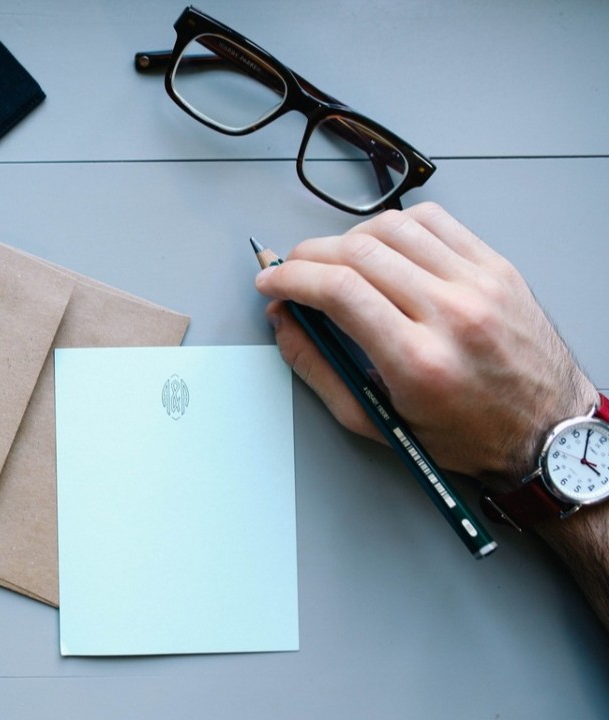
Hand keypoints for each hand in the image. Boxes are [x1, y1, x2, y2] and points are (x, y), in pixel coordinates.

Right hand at [254, 202, 597, 490]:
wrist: (546, 431)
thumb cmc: (467, 434)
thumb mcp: (377, 420)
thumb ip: (319, 370)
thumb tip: (284, 324)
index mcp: (418, 360)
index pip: (338, 290)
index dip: (290, 278)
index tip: (271, 281)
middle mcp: (452, 314)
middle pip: (358, 252)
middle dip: (308, 255)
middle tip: (292, 271)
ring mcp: (479, 284)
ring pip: (393, 227)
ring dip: (348, 237)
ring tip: (335, 261)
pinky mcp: (498, 268)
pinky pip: (435, 221)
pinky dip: (396, 225)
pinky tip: (383, 245)